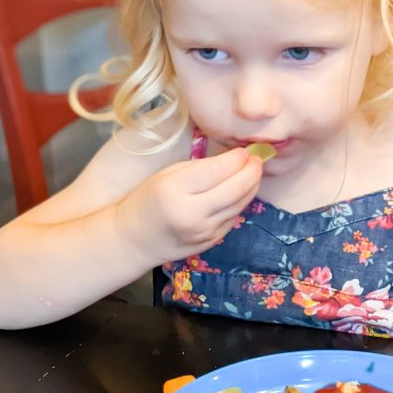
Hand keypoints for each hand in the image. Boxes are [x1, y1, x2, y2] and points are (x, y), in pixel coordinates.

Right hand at [116, 148, 262, 266]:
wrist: (134, 239)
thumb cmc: (147, 200)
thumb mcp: (166, 175)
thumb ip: (200, 168)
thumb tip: (233, 159)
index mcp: (175, 190)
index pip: (218, 170)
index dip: (237, 159)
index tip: (243, 151)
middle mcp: (192, 213)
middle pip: (236, 188)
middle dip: (252, 171)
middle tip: (258, 159)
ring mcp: (204, 231)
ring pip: (240, 204)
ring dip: (252, 186)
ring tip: (254, 172)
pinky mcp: (211, 241)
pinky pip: (233, 217)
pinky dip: (241, 202)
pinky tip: (242, 191)